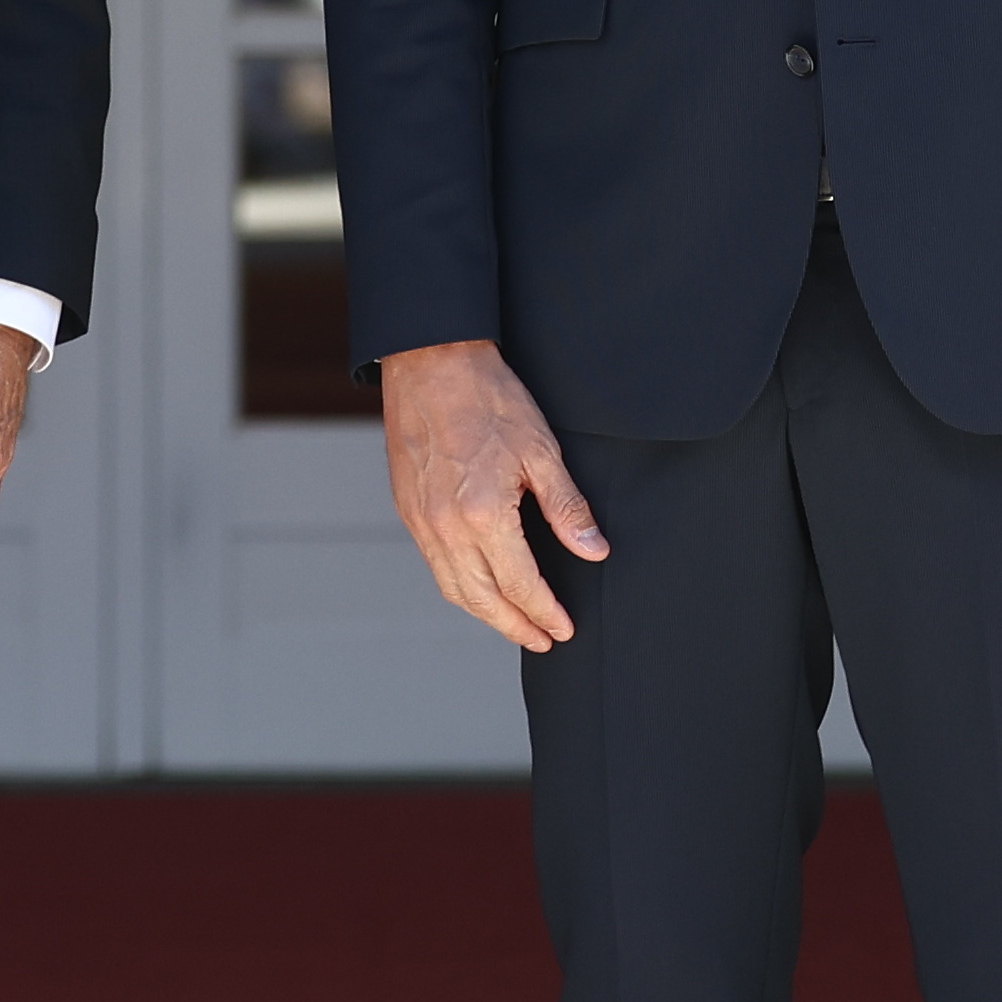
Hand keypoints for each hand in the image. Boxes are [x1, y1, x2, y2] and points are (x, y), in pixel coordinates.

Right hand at [379, 339, 605, 653]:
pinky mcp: (408, 510)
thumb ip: (567, 509)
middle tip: (542, 640)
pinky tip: (479, 588)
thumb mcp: (542, 450)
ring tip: (513, 625)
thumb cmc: (488, 397)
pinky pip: (435, 565)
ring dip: (485, 614)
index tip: (564, 628)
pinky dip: (459, 588)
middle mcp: (445, 527)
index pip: (521, 584)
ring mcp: (421, 521)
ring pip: (453, 589)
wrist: (430, 361)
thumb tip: (593, 551)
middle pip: (483, 599)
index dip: (545, 611)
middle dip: (515, 626)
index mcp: (483, 514)